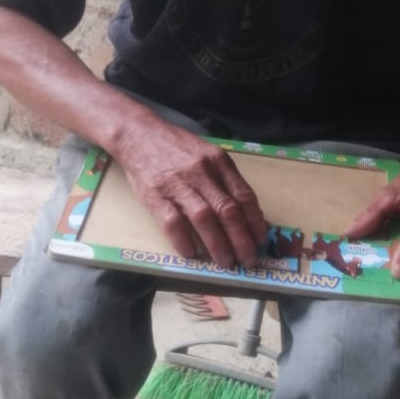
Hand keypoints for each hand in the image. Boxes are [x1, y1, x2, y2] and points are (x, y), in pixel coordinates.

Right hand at [115, 117, 268, 268]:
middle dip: (242, 240)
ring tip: (226, 263)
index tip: (261, 239)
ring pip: (204, 219)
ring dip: (218, 245)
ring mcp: (177, 185)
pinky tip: (192, 255)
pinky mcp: (155, 196)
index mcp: (218, 161)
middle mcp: (201, 172)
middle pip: (228, 211)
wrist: (138, 135)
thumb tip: (246, 211)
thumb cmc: (177, 147)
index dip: (255, 221)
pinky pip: (173, 223)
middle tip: (249, 260)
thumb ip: (224, 179)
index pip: (243, 195)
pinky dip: (184, 242)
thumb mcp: (207, 154)